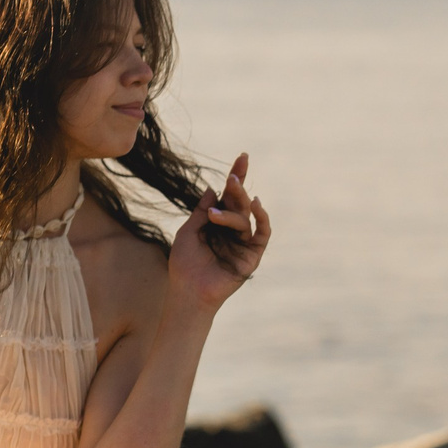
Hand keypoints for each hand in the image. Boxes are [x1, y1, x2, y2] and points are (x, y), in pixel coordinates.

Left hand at [169, 152, 270, 312]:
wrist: (188, 290)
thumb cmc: (184, 263)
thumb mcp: (188, 231)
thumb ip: (201, 210)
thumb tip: (211, 188)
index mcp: (217, 221)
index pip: (229, 195)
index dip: (236, 176)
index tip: (242, 157)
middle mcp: (232, 229)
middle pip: (240, 202)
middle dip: (237, 188)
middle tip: (232, 179)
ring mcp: (243, 241)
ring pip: (245, 217)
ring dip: (232, 213)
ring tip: (213, 215)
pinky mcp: (252, 255)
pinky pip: (263, 233)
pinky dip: (262, 219)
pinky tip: (256, 205)